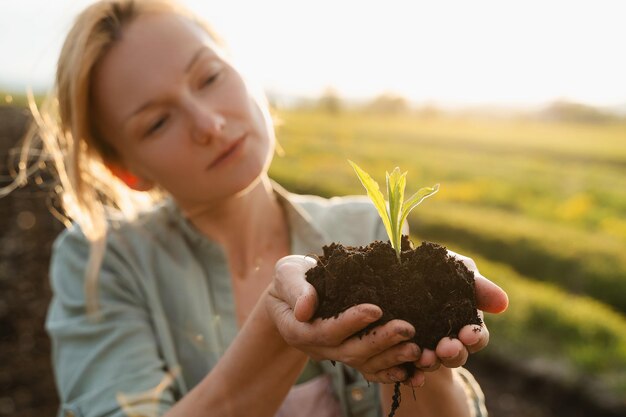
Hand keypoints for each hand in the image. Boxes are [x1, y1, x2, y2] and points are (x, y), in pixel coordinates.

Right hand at [266, 255, 421, 383]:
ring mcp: (335, 354)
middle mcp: (318, 348)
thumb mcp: (287, 275)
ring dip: (391, 358)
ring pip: (364, 363)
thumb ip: (295, 290)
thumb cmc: (292, 279)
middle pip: (350, 351)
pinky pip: (371, 369)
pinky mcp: (350, 354)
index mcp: (299, 329)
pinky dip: (391, 372)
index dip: (350, 323)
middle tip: (407, 329)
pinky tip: (413, 373)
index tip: (376, 309)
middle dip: (380, 341)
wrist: (295, 294)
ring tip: (416, 350)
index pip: (326, 331)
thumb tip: (304, 309)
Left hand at [408, 251, 507, 384]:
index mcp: (463, 323)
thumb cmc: (431, 268)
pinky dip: (410, 369)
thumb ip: (478, 286)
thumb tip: (503, 304)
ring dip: (432, 362)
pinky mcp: (399, 349)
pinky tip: (408, 365)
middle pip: (457, 355)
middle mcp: (445, 339)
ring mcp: (422, 346)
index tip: (468, 334)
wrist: (391, 269)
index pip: (476, 337)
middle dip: (454, 353)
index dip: (475, 338)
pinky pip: (406, 365)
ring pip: (432, 362)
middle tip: (446, 349)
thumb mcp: (455, 270)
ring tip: (424, 357)